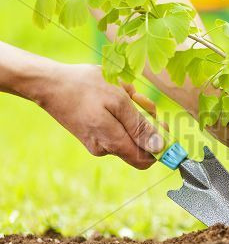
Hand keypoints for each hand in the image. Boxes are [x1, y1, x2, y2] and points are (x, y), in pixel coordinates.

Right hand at [37, 64, 163, 168]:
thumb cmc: (85, 87)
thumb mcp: (118, 100)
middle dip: (145, 122)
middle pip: (138, 145)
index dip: (159, 146)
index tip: (163, 126)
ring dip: (132, 114)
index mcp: (113, 143)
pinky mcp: (92, 135)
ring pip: (127, 133)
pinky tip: (112, 97)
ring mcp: (97, 143)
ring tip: (123, 93)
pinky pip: (115, 128)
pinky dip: (120, 113)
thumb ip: (139, 126)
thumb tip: (159, 148)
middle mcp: (105, 149)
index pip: (146, 159)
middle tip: (140, 100)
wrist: (48, 84)